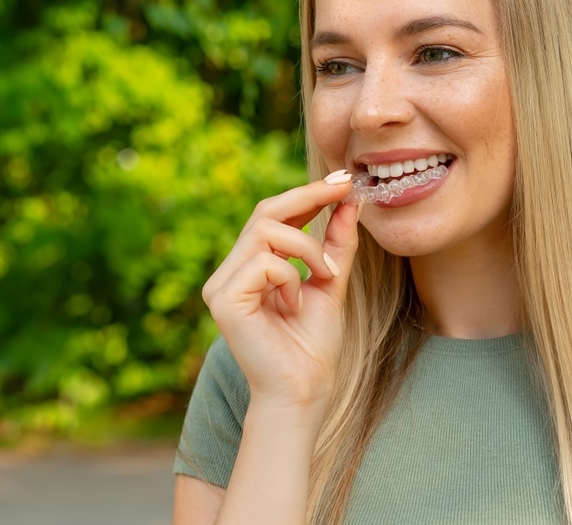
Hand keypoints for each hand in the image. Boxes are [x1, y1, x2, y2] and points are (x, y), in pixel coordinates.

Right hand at [201, 172, 358, 411]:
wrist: (304, 392)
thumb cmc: (313, 347)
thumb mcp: (331, 283)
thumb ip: (336, 244)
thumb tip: (350, 202)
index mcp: (250, 267)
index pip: (273, 215)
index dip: (306, 194)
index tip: (342, 179)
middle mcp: (230, 272)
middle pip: (265, 212)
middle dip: (308, 197)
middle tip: (344, 190)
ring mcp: (222, 286)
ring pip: (266, 232)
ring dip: (307, 248)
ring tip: (326, 275)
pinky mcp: (223, 300)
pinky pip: (263, 262)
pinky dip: (291, 277)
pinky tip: (294, 304)